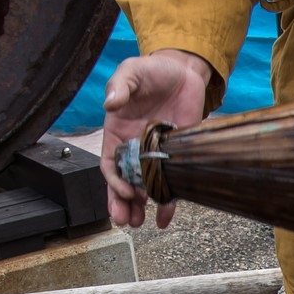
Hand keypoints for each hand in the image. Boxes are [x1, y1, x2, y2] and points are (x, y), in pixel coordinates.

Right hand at [98, 49, 215, 228]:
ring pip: (143, 188)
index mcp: (117, 133)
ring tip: (139, 222)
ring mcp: (154, 155)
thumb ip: (120, 86)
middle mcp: (133, 148)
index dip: (113, 181)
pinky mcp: (175, 155)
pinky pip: (170, 183)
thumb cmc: (151, 70)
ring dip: (139, 207)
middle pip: (123, 183)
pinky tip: (165, 217)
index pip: (109, 164)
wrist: (183, 70)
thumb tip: (111, 103)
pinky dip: (167, 202)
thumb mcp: (131, 71)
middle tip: (126, 220)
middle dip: (121, 203)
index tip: (124, 191)